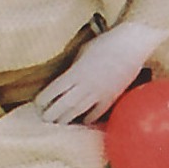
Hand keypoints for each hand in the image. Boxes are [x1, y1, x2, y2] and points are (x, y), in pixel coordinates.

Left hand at [33, 23, 168, 125]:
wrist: (131, 45)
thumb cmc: (105, 43)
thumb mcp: (83, 52)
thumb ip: (73, 68)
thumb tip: (65, 78)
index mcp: (76, 72)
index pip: (55, 90)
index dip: (44, 99)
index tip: (37, 104)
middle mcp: (86, 84)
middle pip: (65, 105)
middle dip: (53, 114)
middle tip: (44, 119)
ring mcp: (100, 92)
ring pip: (79, 111)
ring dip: (67, 119)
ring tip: (58, 124)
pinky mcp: (112, 96)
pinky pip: (98, 112)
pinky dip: (89, 118)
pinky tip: (83, 121)